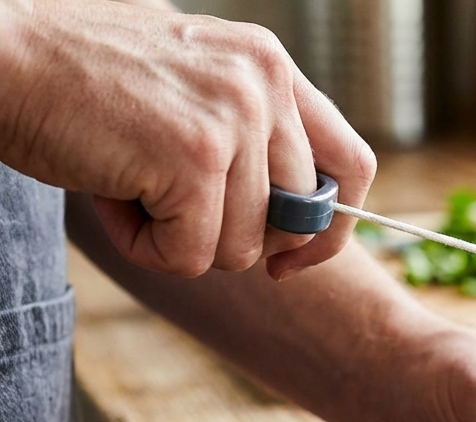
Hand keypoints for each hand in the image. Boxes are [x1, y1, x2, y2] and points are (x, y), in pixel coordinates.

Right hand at [0, 0, 373, 279]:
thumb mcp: (190, 86)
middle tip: (169, 206)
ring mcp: (233, 120)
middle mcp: (264, 84)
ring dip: (178, 238)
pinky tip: (111, 196)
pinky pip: (193, 256)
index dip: (330, 227)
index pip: (352, 163)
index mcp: (271, 65)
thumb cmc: (78, 80)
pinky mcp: (193, 159)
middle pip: (296, 220)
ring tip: (128, 183)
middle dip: (234, 237)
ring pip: (242, 247)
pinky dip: (146, 247)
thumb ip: (247, 132)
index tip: (293, 258)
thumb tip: (294, 216)